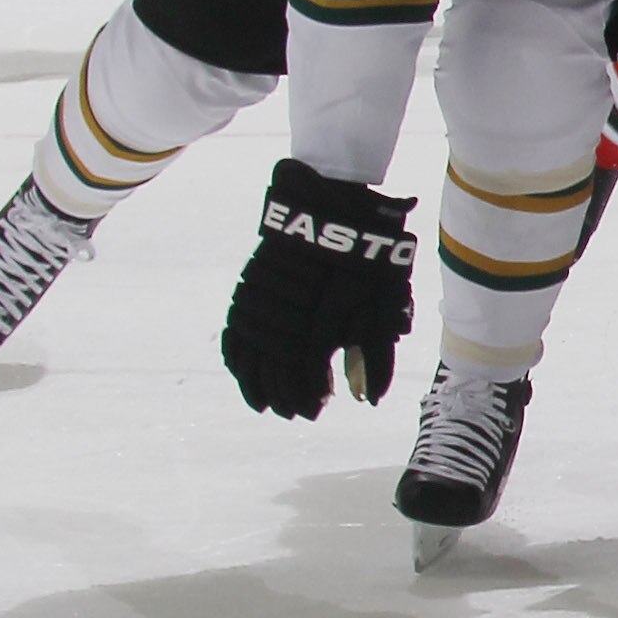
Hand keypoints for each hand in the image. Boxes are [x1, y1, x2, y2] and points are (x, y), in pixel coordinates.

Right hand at [221, 159, 415, 419]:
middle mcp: (285, 316)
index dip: (308, 396)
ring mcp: (263, 302)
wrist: (336, 206)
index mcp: (320, 323)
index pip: (303, 375)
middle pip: (275, 370)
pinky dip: (237, 357)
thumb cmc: (368, 258)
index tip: (317, 408)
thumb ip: (375, 355)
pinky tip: (243, 370)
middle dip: (286, 396)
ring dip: (256, 384)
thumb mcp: (383, 305)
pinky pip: (234, 331)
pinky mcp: (249, 288)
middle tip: (298, 411)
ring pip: (250, 356)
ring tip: (267, 404)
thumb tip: (369, 399)